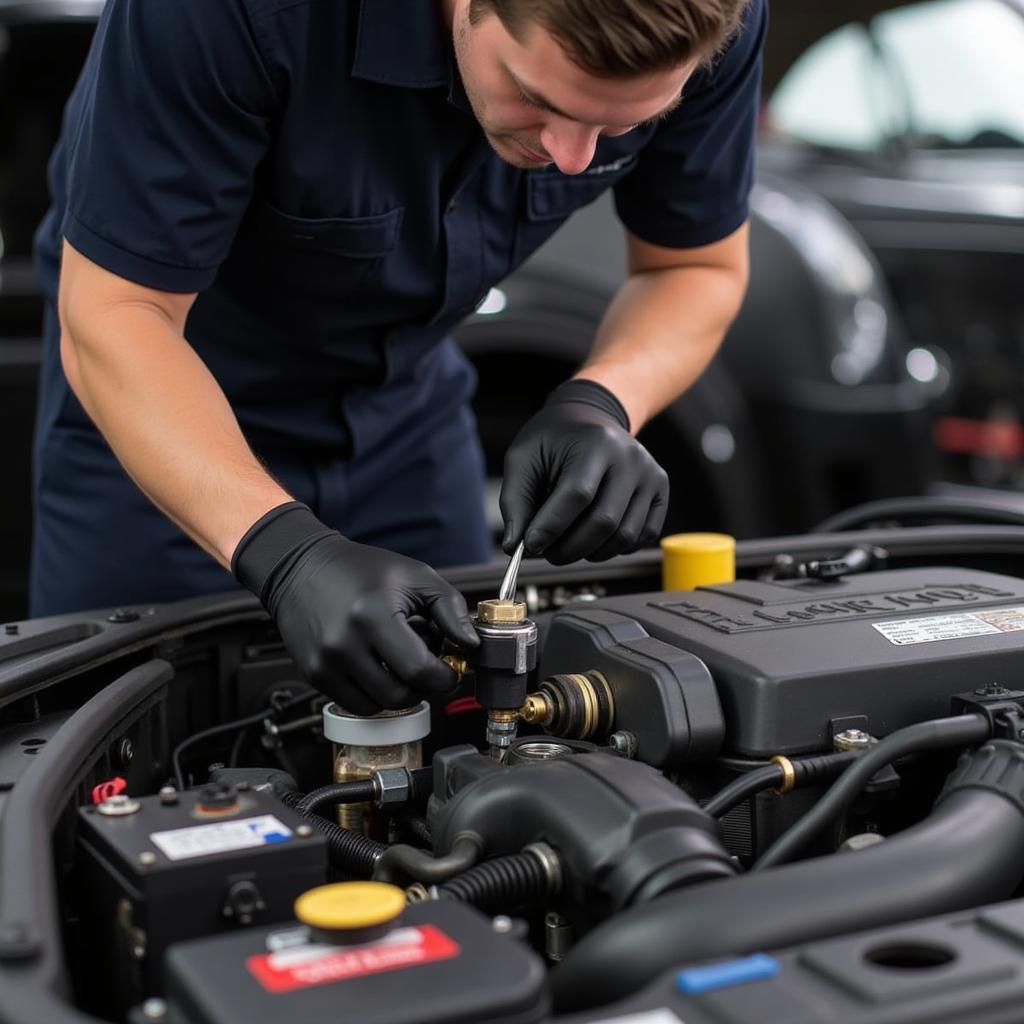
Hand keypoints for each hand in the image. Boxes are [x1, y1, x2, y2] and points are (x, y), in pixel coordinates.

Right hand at [233, 503, 478, 713]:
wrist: (302, 568)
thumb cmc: (360, 569)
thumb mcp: (415, 576)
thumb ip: (450, 608)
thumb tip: (470, 644)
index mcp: (373, 615)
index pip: (419, 671)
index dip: (444, 677)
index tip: (450, 670)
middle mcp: (344, 643)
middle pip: (400, 694)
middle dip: (424, 687)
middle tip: (428, 667)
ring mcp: (325, 662)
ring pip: (378, 705)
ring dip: (399, 691)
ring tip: (399, 661)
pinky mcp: (313, 674)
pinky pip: (355, 703)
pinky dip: (374, 694)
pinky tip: (378, 667)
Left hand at [500, 379, 668, 564]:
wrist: (592, 417)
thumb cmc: (556, 439)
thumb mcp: (524, 458)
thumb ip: (516, 500)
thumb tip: (515, 545)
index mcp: (597, 442)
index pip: (578, 494)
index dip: (552, 526)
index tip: (531, 545)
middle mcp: (630, 458)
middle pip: (604, 521)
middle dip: (569, 547)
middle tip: (546, 552)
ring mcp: (650, 475)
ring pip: (624, 536)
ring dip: (590, 553)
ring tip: (567, 546)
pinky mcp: (660, 491)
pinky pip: (642, 536)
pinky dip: (615, 548)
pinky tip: (594, 539)